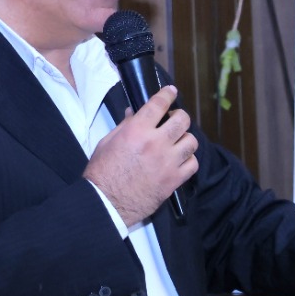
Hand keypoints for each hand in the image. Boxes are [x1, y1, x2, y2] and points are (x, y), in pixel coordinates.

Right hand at [84, 86, 197, 226]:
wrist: (106, 203)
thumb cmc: (102, 173)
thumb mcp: (107, 143)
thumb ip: (125, 126)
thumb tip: (136, 113)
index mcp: (136, 131)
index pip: (159, 104)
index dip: (167, 94)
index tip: (171, 92)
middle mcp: (156, 143)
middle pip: (182, 120)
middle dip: (179, 116)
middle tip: (173, 120)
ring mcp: (168, 162)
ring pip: (191, 141)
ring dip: (185, 139)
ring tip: (177, 142)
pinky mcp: (174, 180)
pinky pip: (193, 164)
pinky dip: (189, 160)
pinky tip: (180, 160)